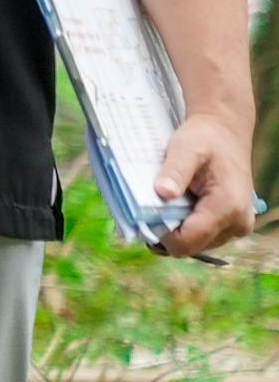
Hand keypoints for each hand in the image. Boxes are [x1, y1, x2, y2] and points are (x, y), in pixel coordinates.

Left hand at [151, 111, 257, 258]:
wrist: (225, 134)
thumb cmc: (204, 139)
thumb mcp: (185, 148)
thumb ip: (175, 171)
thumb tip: (163, 193)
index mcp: (227, 206)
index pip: (188, 241)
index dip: (161, 235)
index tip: (144, 217)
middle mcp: (237, 223)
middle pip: (191, 247)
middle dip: (168, 233)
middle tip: (153, 208)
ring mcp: (237, 227)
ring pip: (196, 245)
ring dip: (178, 231)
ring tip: (168, 204)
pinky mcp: (232, 226)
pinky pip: (203, 238)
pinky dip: (186, 228)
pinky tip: (177, 208)